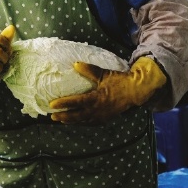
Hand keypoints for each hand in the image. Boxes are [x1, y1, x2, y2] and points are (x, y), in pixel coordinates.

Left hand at [49, 56, 166, 124]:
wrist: (135, 91)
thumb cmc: (119, 81)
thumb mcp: (104, 74)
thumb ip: (89, 70)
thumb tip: (75, 64)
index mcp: (96, 98)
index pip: (76, 102)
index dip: (63, 104)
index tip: (52, 105)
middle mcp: (97, 110)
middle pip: (77, 116)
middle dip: (64, 116)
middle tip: (52, 116)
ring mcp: (101, 116)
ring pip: (83, 121)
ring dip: (71, 121)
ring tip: (61, 120)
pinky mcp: (105, 119)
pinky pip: (91, 123)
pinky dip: (82, 123)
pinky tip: (76, 122)